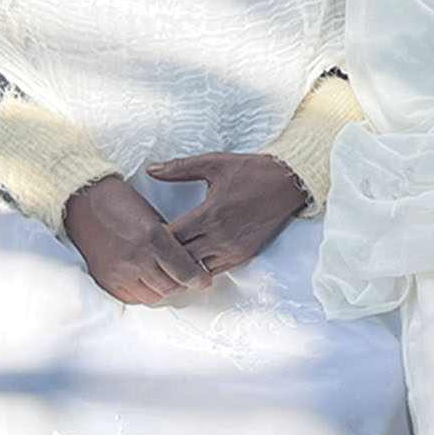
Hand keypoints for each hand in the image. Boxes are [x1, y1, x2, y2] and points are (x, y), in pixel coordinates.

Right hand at [63, 175, 210, 304]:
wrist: (83, 200)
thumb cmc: (119, 200)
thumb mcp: (153, 215)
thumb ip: (169, 239)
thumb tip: (186, 258)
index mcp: (152, 237)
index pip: (184, 271)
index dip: (198, 278)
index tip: (205, 280)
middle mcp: (136, 258)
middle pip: (170, 288)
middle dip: (183, 285)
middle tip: (187, 279)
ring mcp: (119, 272)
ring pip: (152, 296)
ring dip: (163, 289)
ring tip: (166, 278)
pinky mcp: (105, 279)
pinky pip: (131, 298)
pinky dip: (143, 292)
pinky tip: (146, 280)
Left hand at [146, 152, 306, 277]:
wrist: (289, 183)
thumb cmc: (252, 171)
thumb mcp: (214, 163)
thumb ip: (179, 168)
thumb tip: (151, 169)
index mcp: (209, 214)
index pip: (171, 237)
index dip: (154, 239)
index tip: (144, 234)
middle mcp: (220, 236)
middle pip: (180, 259)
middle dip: (164, 256)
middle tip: (150, 252)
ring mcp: (233, 249)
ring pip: (196, 270)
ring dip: (181, 266)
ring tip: (168, 259)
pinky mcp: (243, 255)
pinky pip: (215, 271)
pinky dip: (200, 268)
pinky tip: (191, 260)